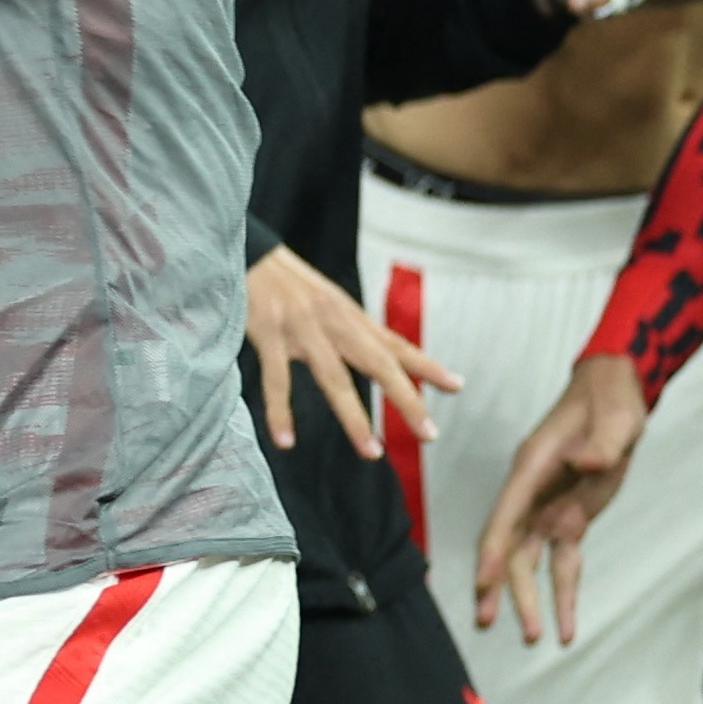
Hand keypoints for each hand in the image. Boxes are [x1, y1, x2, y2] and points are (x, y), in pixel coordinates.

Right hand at [244, 243, 450, 458]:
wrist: (246, 251)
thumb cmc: (283, 281)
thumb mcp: (325, 299)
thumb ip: (350, 327)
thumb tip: (380, 353)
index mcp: (349, 315)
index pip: (395, 344)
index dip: (426, 366)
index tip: (456, 387)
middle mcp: (333, 322)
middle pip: (379, 364)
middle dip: (406, 399)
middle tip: (429, 433)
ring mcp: (302, 329)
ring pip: (335, 380)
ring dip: (355, 419)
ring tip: (372, 452)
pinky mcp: (269, 334)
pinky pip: (277, 380)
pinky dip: (280, 412)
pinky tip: (285, 441)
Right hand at [469, 351, 650, 646]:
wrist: (616, 395)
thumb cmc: (610, 403)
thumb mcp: (615, 419)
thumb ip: (601, 443)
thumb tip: (585, 464)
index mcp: (533, 467)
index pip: (506, 514)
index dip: (492, 549)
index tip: (483, 580)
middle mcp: (532, 493)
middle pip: (510, 546)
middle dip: (501, 585)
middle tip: (491, 622)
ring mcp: (549, 507)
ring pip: (529, 560)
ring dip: (527, 596)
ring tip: (532, 636)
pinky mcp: (570, 518)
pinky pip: (563, 561)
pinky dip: (563, 591)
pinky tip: (566, 624)